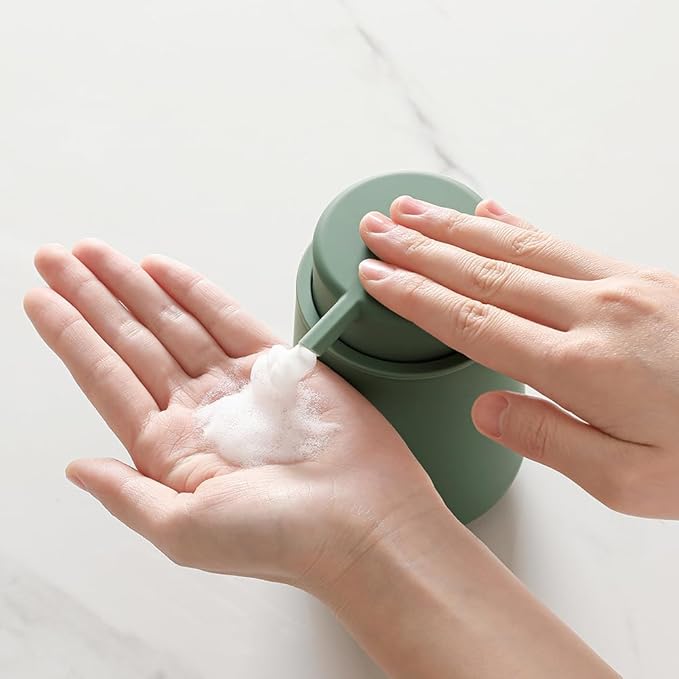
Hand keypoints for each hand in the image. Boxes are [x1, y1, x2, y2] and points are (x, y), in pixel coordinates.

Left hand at [24, 240, 440, 588]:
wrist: (363, 522)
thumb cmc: (281, 538)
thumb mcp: (185, 531)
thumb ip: (126, 495)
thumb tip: (77, 469)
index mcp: (171, 450)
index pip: (107, 381)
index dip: (71, 337)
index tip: (40, 299)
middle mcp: (199, 411)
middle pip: (132, 342)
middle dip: (92, 298)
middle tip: (55, 257)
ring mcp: (237, 384)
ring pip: (173, 323)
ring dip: (134, 286)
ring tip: (95, 253)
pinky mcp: (278, 365)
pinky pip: (228, 317)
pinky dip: (195, 291)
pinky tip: (162, 270)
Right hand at [359, 197, 678, 518]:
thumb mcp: (627, 481)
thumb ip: (547, 439)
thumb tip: (486, 406)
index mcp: (582, 367)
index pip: (474, 322)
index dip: (417, 297)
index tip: (375, 275)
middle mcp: (596, 312)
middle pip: (485, 271)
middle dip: (422, 249)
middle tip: (376, 228)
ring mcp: (622, 285)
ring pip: (519, 245)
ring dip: (457, 227)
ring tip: (413, 211)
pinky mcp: (642, 275)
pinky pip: (563, 240)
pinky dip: (517, 224)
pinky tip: (490, 212)